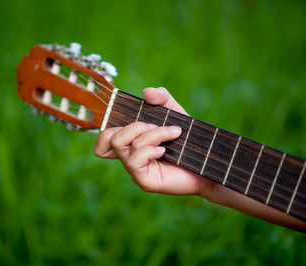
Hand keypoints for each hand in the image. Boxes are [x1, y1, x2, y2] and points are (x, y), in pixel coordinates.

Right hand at [94, 87, 214, 196]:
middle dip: (133, 125)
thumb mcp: (176, 113)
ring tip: (172, 134)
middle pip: (107, 138)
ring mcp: (135, 170)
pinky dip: (150, 149)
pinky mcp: (144, 181)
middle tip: (155, 125)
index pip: (103, 140)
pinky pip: (134, 160)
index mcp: (132, 143)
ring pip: (124, 145)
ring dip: (150, 134)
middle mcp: (130, 157)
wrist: (209, 162)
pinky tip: (165, 150)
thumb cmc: (189, 141)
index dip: (107, 126)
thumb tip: (147, 92)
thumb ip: (162, 99)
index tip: (132, 116)